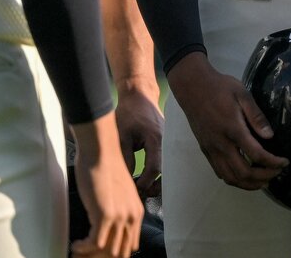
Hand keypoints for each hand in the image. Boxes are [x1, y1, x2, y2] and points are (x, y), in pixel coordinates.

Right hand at [70, 115, 142, 257]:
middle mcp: (132, 217)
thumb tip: (105, 229)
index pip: (128, 246)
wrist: (101, 152)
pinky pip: (94, 244)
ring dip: (89, 254)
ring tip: (77, 249)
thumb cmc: (104, 169)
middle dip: (99, 257)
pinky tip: (75, 244)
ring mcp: (120, 217)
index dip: (111, 254)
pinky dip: (82, 248)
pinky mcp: (106, 214)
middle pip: (119, 252)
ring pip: (106, 251)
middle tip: (83, 253)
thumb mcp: (117, 195)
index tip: (94, 252)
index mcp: (137, 213)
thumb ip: (117, 212)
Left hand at [114, 83, 163, 197]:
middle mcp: (166, 142)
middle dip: (154, 186)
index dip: (144, 183)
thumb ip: (124, 158)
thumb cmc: (129, 113)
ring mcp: (168, 142)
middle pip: (165, 172)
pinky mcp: (166, 142)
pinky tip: (144, 177)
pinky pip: (165, 160)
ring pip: (167, 168)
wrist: (139, 96)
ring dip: (157, 180)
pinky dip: (157, 172)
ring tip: (141, 187)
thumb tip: (125, 180)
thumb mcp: (122, 136)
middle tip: (139, 193)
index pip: (154, 168)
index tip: (133, 190)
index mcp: (156, 140)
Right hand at [168, 52, 287, 189]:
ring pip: (229, 177)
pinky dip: (233, 179)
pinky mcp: (205, 150)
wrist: (192, 88)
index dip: (273, 162)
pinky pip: (219, 172)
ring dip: (248, 184)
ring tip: (263, 180)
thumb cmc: (220, 88)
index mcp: (233, 129)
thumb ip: (256, 116)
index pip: (256, 155)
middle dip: (263, 177)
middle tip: (277, 172)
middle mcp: (220, 144)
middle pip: (243, 173)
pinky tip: (244, 175)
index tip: (284, 163)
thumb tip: (270, 136)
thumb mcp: (243, 95)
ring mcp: (211, 149)